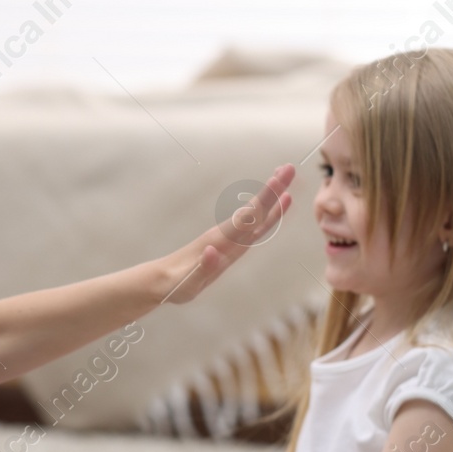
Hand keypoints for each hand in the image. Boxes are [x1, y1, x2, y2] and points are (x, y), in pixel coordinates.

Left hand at [152, 163, 294, 304]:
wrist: (162, 280)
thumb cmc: (174, 283)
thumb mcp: (187, 282)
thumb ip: (201, 268)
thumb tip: (212, 250)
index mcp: (220, 240)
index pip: (247, 217)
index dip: (264, 200)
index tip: (277, 180)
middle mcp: (227, 234)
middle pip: (255, 209)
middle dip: (273, 189)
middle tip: (290, 167)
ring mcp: (230, 238)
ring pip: (256, 215)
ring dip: (272, 197)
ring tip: (287, 178)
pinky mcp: (231, 245)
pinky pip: (254, 226)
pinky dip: (268, 214)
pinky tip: (277, 206)